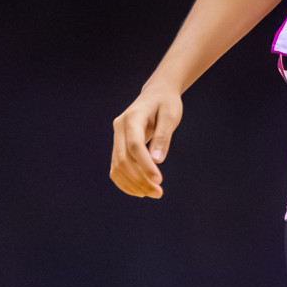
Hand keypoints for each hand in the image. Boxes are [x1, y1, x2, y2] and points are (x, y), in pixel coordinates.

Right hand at [109, 79, 182, 197]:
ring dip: (133, 184)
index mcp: (133, 117)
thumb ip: (163, 136)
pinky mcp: (118, 145)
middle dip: (140, 179)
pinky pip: (116, 167)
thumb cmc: (166, 103)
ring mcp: (116, 136)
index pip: (134, 146)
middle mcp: (119, 127)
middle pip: (123, 159)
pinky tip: (140, 191)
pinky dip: (125, 181)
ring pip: (117, 166)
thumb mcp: (171, 115)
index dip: (145, 165)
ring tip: (153, 193)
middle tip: (159, 193)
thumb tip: (157, 161)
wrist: (157, 93)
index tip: (159, 181)